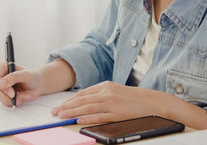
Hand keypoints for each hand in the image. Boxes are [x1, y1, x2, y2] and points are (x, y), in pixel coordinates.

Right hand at [0, 61, 42, 106]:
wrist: (37, 85)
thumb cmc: (32, 77)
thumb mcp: (26, 75)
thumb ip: (14, 77)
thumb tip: (0, 84)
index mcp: (2, 67)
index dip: (2, 87)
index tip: (13, 94)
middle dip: (7, 96)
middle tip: (18, 97)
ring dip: (12, 100)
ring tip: (24, 95)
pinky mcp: (1, 94)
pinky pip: (4, 102)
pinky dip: (14, 102)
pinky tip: (21, 97)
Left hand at [51, 81, 168, 124]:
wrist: (152, 101)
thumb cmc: (132, 98)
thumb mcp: (115, 91)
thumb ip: (100, 94)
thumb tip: (84, 101)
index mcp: (105, 86)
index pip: (83, 93)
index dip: (69, 100)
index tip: (59, 105)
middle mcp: (106, 93)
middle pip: (82, 100)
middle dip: (66, 106)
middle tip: (54, 112)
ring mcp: (112, 103)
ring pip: (87, 107)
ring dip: (72, 112)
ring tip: (61, 116)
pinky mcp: (117, 113)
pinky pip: (100, 116)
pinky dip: (88, 118)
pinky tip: (78, 120)